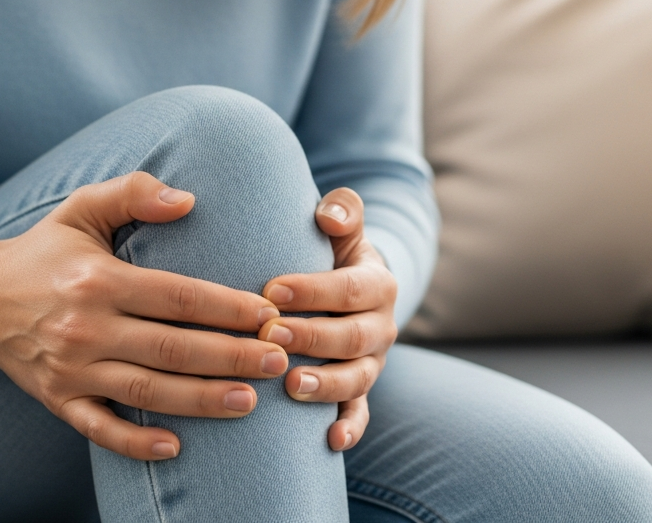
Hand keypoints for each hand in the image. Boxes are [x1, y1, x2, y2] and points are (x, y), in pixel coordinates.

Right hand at [0, 172, 288, 461]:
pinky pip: (99, 430)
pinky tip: (176, 448)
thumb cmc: (43, 251)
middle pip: (171, 348)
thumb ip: (133, 193)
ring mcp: (69, 370)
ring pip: (147, 392)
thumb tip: (188, 200)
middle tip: (278, 359)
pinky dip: (135, 444)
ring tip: (250, 401)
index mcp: (96, 280)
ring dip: (201, 400)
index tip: (269, 312)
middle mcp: (83, 328)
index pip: (176, 297)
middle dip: (231, 356)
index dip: (227, 306)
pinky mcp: (57, 401)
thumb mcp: (81, 208)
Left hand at [256, 188, 395, 451]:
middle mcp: (380, 326)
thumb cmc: (332, 253)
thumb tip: (329, 214)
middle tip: (270, 335)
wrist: (351, 290)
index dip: (314, 289)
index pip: (351, 287)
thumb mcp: (342, 229)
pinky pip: (359, 412)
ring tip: (291, 384)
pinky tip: (329, 441)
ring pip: (356, 378)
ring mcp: (372, 362)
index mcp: (378, 284)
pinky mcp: (360, 390)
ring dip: (326, 384)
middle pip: (352, 336)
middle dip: (312, 337)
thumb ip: (342, 211)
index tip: (272, 289)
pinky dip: (349, 428)